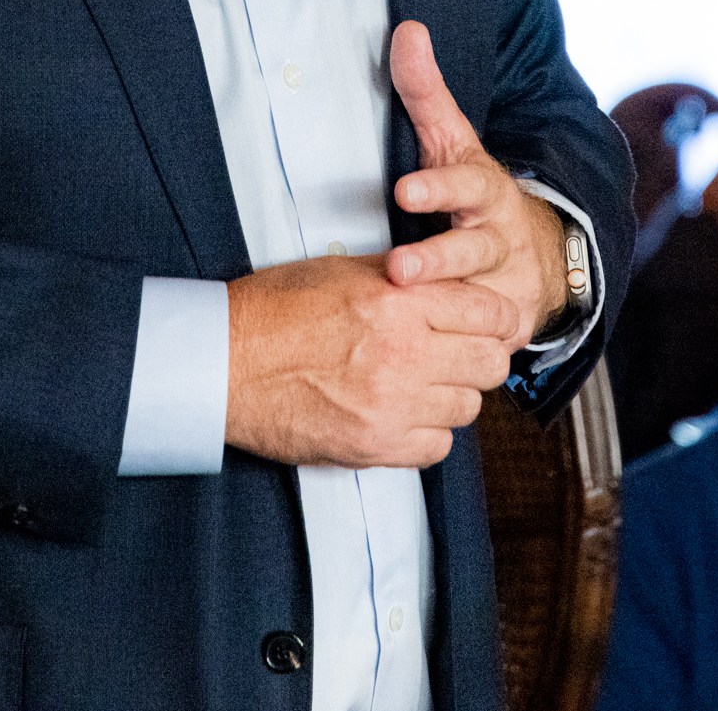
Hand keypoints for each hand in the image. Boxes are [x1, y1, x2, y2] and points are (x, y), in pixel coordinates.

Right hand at [225, 254, 515, 468]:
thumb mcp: (343, 270)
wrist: (225, 362)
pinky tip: (404, 411)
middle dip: (480, 354)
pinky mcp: (376, 447)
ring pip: (468, 408)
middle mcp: (404, 354)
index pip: (490, 312)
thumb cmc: (273, 310)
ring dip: (453, 393)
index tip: (483, 319)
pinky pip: (437, 447)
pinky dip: (428, 431)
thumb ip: (402, 278)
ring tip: (423, 380)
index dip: (492, 315)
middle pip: (491, 364)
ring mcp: (393, 406)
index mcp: (399, 301)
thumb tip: (444, 282)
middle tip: (458, 350)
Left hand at [385, 20, 568, 349]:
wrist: (539, 254)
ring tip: (408, 313)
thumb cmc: (473, 191)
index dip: (438, 186)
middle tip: (399, 268)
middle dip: (437, 259)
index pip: (464, 184)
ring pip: (476, 300)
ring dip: (445, 308)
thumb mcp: (452, 141)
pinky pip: (483, 344)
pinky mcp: (500, 327)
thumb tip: (407, 28)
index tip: (405, 190)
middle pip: (469, 249)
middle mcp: (497, 238)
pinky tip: (436, 367)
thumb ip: (425, 91)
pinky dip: (464, 354)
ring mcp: (502, 286)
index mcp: (483, 191)